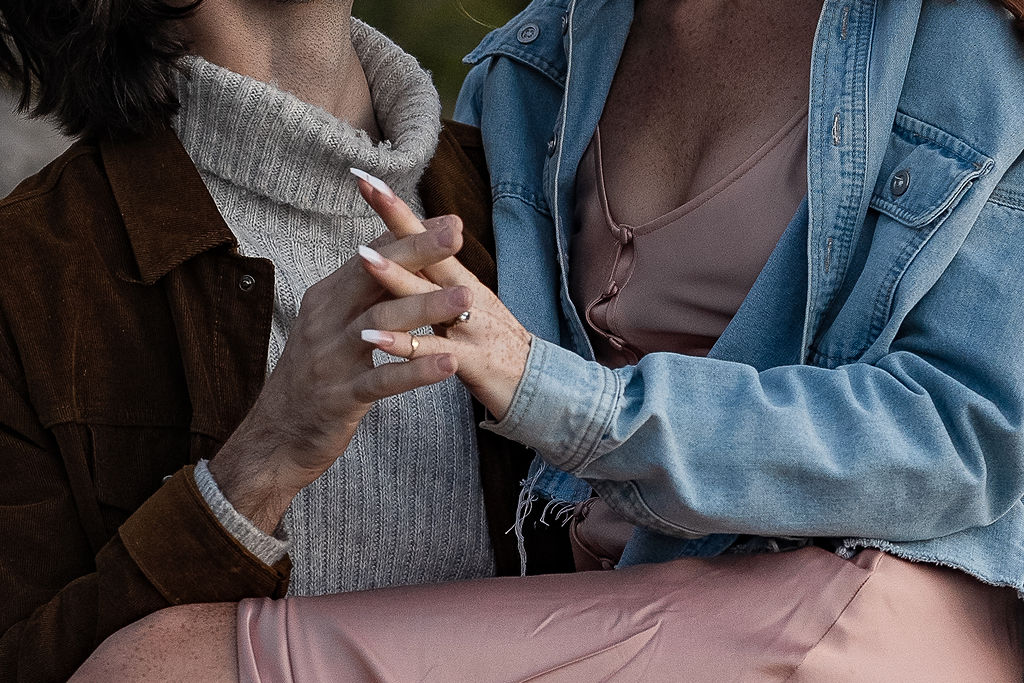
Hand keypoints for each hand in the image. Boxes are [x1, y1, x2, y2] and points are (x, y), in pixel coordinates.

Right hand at [210, 207, 473, 533]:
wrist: (275, 436)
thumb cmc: (315, 374)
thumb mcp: (331, 323)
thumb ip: (360, 290)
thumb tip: (392, 249)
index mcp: (327, 298)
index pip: (369, 256)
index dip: (409, 235)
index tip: (450, 220)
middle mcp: (326, 320)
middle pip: (374, 277)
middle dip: (417, 253)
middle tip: (457, 236)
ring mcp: (332, 358)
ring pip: (381, 323)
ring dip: (427, 308)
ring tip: (467, 297)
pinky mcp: (341, 397)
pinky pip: (381, 380)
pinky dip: (416, 371)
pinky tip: (449, 364)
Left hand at [351, 172, 532, 422]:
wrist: (536, 387)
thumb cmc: (490, 344)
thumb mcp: (465, 304)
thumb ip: (436, 278)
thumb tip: (409, 247)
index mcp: (458, 280)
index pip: (425, 236)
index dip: (397, 208)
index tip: (365, 177)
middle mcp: (466, 293)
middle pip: (428, 252)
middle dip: (397, 221)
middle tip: (368, 188)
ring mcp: (470, 325)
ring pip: (428, 297)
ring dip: (396, 277)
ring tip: (362, 256)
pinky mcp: (471, 361)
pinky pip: (434, 351)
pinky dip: (406, 346)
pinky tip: (378, 339)